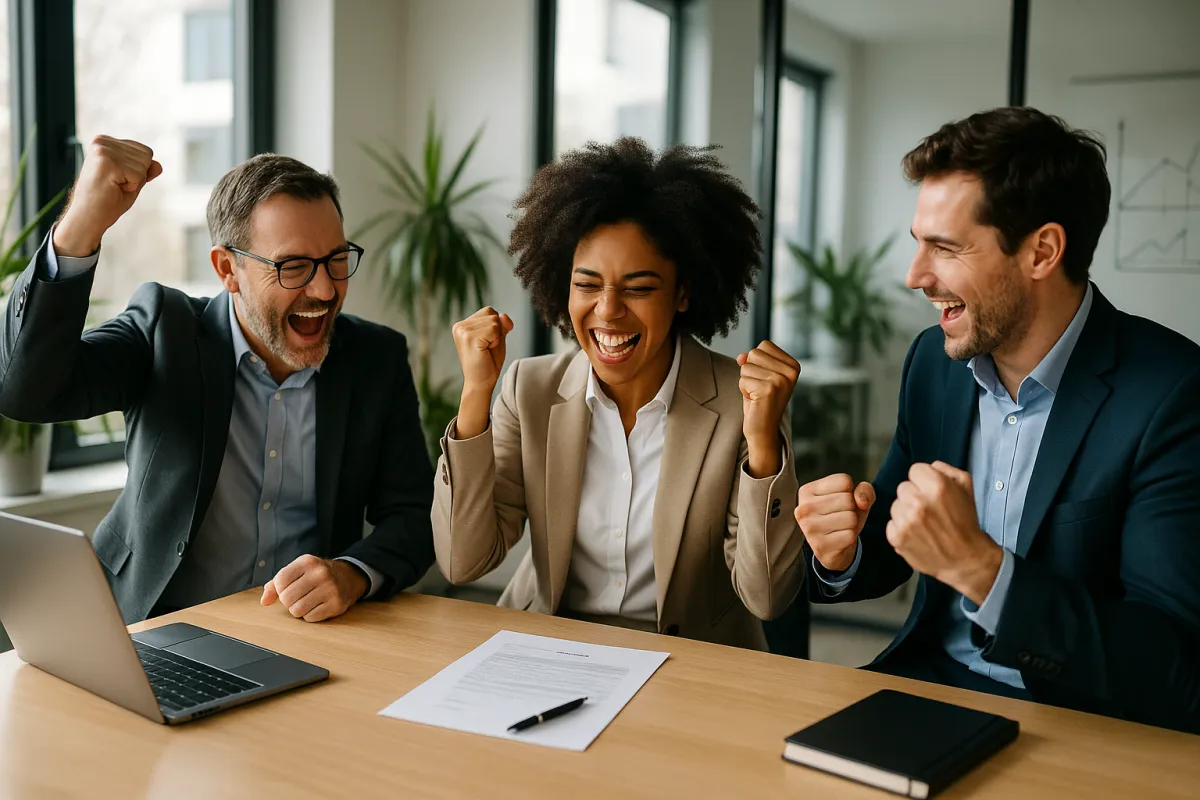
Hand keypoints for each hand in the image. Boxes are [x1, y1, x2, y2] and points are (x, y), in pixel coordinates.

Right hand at [54, 135, 162, 256]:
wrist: (88, 217)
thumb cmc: (107, 201)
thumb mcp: (132, 182)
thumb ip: (145, 171)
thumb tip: (158, 165)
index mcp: (105, 142)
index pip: (144, 151)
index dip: (138, 171)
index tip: (117, 180)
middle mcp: (102, 141)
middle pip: (147, 155)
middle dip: (137, 176)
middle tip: (115, 185)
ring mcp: (103, 150)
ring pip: (144, 164)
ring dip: (133, 182)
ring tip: (112, 186)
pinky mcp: (107, 161)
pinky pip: (139, 175)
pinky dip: (131, 187)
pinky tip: (112, 188)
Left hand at [260, 556, 367, 621]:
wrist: (348, 577)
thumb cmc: (316, 575)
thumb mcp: (298, 571)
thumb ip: (277, 583)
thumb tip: (264, 601)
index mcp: (307, 562)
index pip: (280, 581)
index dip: (279, 589)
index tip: (287, 589)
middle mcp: (320, 573)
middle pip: (287, 598)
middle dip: (288, 601)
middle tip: (297, 597)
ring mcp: (330, 589)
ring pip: (297, 610)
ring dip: (298, 610)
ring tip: (307, 602)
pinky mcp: (336, 604)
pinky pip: (310, 617)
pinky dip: (310, 615)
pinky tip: (317, 606)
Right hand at [452, 306, 513, 438]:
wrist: (480, 384)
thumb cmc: (487, 363)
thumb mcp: (497, 339)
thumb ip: (501, 325)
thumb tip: (504, 315)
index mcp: (462, 325)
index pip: (489, 311)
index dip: (496, 327)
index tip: (487, 344)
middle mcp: (460, 326)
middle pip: (492, 313)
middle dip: (497, 331)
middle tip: (487, 349)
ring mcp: (463, 331)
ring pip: (494, 320)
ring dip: (496, 337)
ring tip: (486, 350)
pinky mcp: (469, 337)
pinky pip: (494, 329)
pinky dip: (496, 341)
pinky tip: (486, 351)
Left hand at [736, 340, 799, 477]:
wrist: (763, 430)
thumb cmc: (760, 402)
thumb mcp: (759, 376)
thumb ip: (752, 361)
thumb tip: (741, 357)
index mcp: (793, 365)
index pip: (764, 345)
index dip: (757, 362)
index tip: (765, 380)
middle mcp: (790, 372)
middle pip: (754, 353)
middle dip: (750, 371)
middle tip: (759, 389)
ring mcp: (781, 380)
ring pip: (746, 366)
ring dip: (746, 382)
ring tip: (757, 395)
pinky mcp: (768, 390)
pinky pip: (742, 380)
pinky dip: (743, 391)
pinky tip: (755, 401)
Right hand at [795, 474, 874, 571]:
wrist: (834, 547)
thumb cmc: (842, 516)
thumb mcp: (854, 497)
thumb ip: (864, 489)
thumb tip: (862, 502)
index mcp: (807, 490)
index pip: (844, 481)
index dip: (850, 492)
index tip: (840, 500)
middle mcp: (804, 508)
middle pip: (847, 499)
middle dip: (851, 509)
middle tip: (841, 516)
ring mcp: (809, 528)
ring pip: (850, 518)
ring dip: (852, 524)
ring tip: (841, 527)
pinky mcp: (819, 546)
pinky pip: (850, 536)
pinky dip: (850, 537)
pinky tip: (840, 538)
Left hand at [887, 461, 1002, 604]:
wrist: (966, 558)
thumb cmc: (966, 523)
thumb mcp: (966, 488)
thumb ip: (947, 470)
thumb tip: (931, 465)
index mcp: (937, 486)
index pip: (915, 470)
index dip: (925, 480)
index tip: (932, 492)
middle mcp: (918, 502)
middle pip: (903, 487)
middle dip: (915, 495)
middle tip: (930, 510)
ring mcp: (906, 520)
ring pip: (896, 505)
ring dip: (906, 511)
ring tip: (925, 523)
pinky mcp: (897, 537)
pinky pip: (891, 523)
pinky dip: (901, 528)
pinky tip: (917, 534)